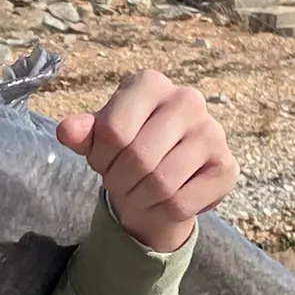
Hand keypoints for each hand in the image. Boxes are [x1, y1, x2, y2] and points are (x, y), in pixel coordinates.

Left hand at [56, 71, 237, 253]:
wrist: (163, 175)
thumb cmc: (126, 148)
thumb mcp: (99, 137)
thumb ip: (83, 132)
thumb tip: (67, 131)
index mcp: (149, 83)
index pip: (113, 130)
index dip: (99, 157)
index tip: (102, 162)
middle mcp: (187, 99)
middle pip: (138, 157)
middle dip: (119, 180)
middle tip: (119, 182)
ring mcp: (212, 131)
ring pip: (162, 183)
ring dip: (139, 198)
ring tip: (137, 192)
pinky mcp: (227, 166)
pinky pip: (183, 202)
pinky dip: (163, 211)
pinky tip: (161, 201)